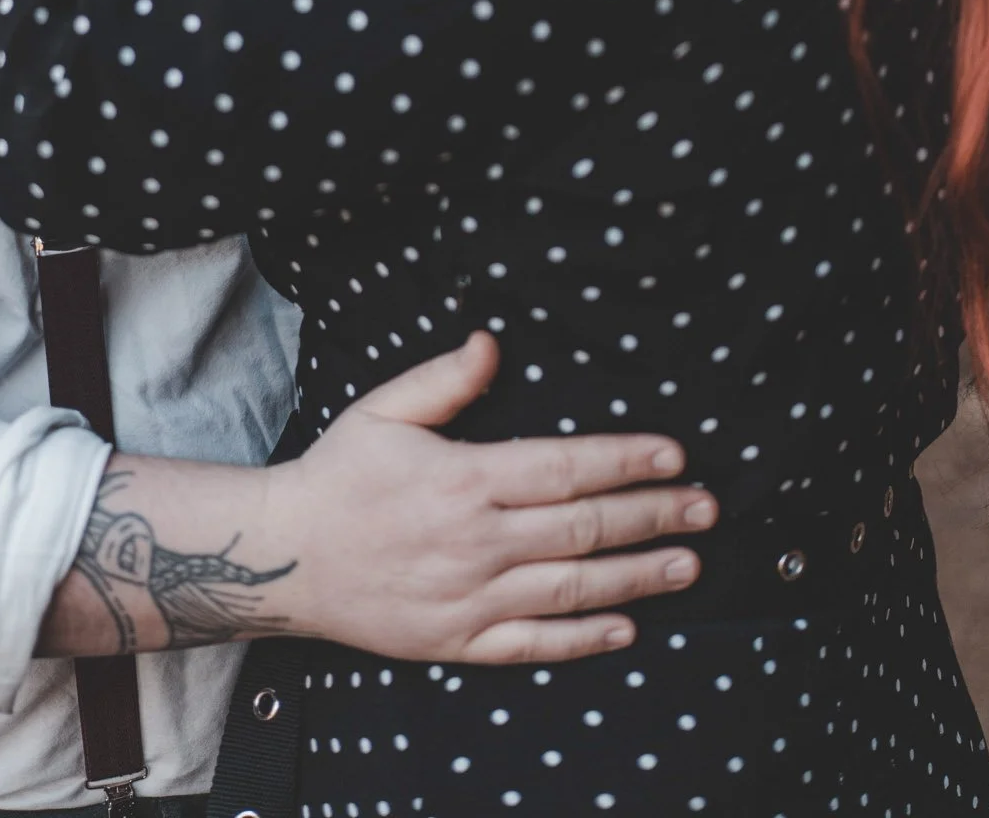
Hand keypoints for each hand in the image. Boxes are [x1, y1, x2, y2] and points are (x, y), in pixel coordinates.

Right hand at [271, 331, 715, 662]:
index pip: (565, 467)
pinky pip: (533, 645)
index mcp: (464, 478)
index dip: (625, 461)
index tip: (672, 455)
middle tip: (706, 508)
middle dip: (652, 515)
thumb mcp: (384, 409)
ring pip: (571, 588)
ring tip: (687, 564)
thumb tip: (493, 342)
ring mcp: (468, 598)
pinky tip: (625, 627)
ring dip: (636, 576)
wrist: (283, 557)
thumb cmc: (338, 475)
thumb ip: (446, 378)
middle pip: (583, 527)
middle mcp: (475, 542)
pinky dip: (583, 639)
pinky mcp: (457, 642)